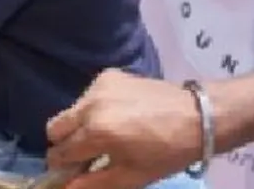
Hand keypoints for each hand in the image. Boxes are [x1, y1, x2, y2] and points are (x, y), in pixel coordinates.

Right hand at [47, 69, 202, 188]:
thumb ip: (94, 184)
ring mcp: (97, 87)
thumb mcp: (133, 176)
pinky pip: (88, 97)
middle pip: (55, 127)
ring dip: (80, 125)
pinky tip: (118, 115)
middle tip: (83, 154)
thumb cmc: (168, 152)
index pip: (60, 152)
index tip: (70, 173)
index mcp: (97, 132)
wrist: (199, 116)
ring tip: (106, 134)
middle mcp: (90, 105)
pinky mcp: (107, 76)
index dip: (61, 166)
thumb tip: (67, 188)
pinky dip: (95, 109)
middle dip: (64, 144)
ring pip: (71, 111)